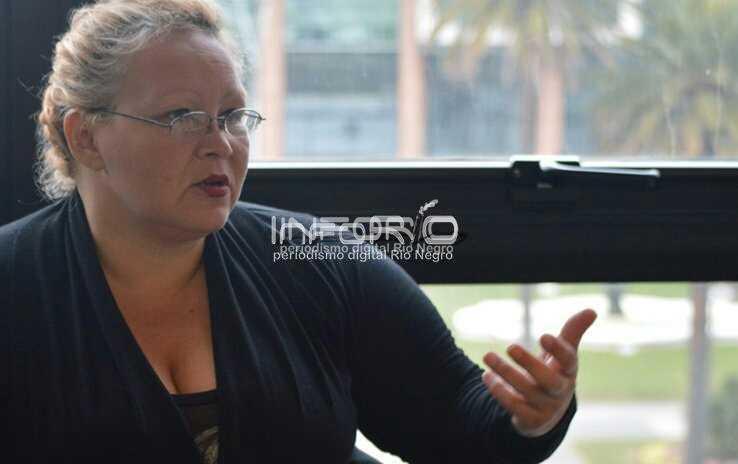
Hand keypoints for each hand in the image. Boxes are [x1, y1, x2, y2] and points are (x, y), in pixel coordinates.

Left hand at [480, 308, 596, 436]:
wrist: (547, 413)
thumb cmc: (555, 373)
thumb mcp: (563, 354)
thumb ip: (573, 332)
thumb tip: (592, 310)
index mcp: (568, 371)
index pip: (568, 361)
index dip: (558, 349)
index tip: (544, 336)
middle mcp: (560, 391)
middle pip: (548, 380)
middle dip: (529, 363)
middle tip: (510, 346)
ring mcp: (546, 407)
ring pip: (525, 391)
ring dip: (505, 372)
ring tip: (487, 356)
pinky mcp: (530, 420)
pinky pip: (514, 406)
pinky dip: (498, 390)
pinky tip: (487, 375)